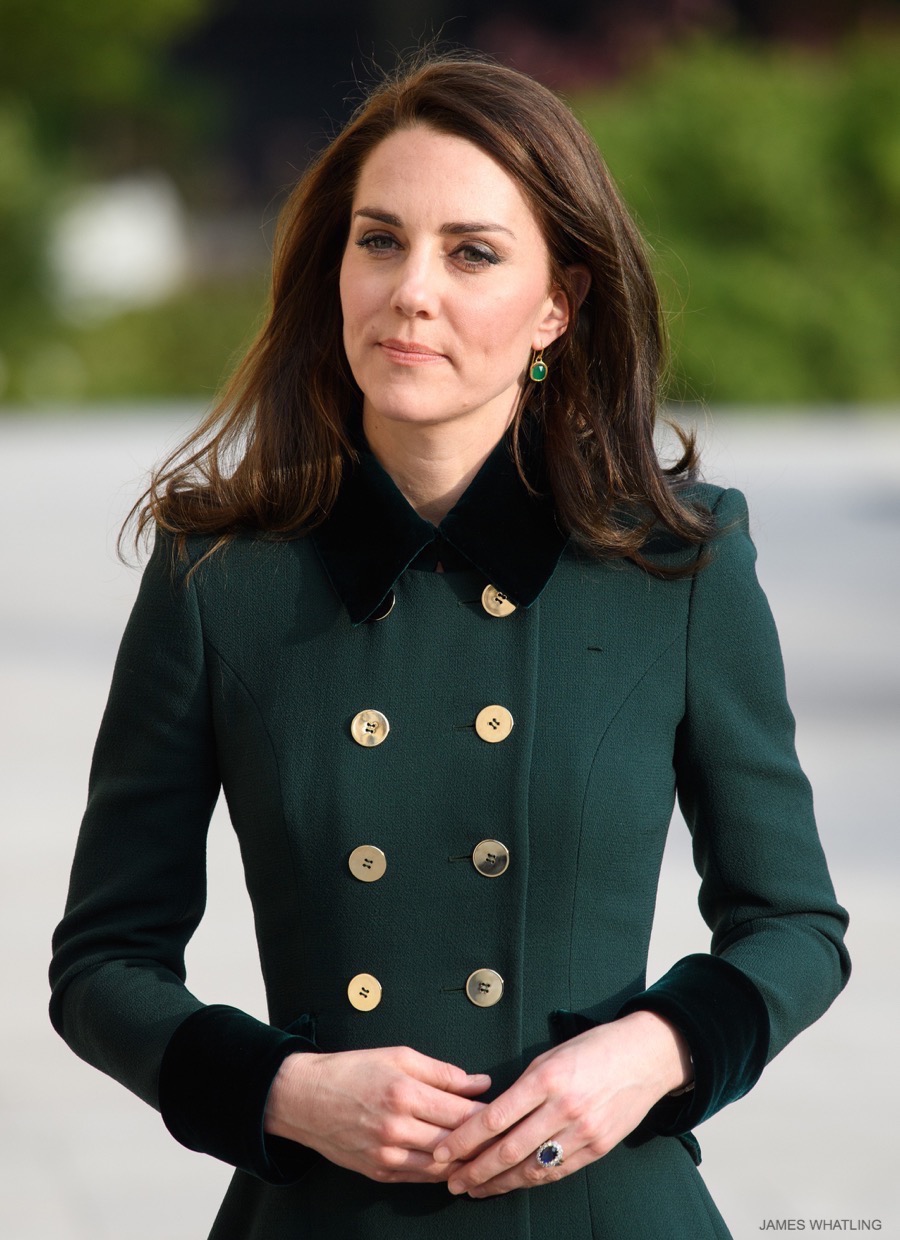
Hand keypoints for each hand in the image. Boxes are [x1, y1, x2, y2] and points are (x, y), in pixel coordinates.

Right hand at [264, 1046, 490, 1183]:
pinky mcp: (379, 1172)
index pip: (461, 1112)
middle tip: (505, 1136)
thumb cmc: (352, 1070)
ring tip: (487, 1154)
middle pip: (455, 1142)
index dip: (489, 1115)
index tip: (507, 1112)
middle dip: (483, 1141)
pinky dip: (442, 1172)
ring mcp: (387, 1154)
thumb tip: (479, 1083)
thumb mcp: (399, 1057)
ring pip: (441, 1167)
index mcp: (405, 1093)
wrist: (305, 1098)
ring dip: (466, 1163)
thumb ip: (443, 1072)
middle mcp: (397, 1128)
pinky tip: (456, 1164)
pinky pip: (421, 1178)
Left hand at [433, 1011, 690, 1196]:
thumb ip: (522, 1088)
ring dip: (499, 1183)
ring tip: (476, 1189)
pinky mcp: (598, 1148)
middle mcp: (564, 1108)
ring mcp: (583, 1132)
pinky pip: (557, 1171)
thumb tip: (490, 1116)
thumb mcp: (550, 1056)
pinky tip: (512, 1184)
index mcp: (546, 1079)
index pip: (495, 1117)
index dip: (465, 1139)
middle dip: (476, 1169)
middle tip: (452, 1181)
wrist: (645, 1056)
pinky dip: (531, 1180)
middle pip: (509, 1150)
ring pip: (532, 1168)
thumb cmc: (593, 1048)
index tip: (443, 1151)